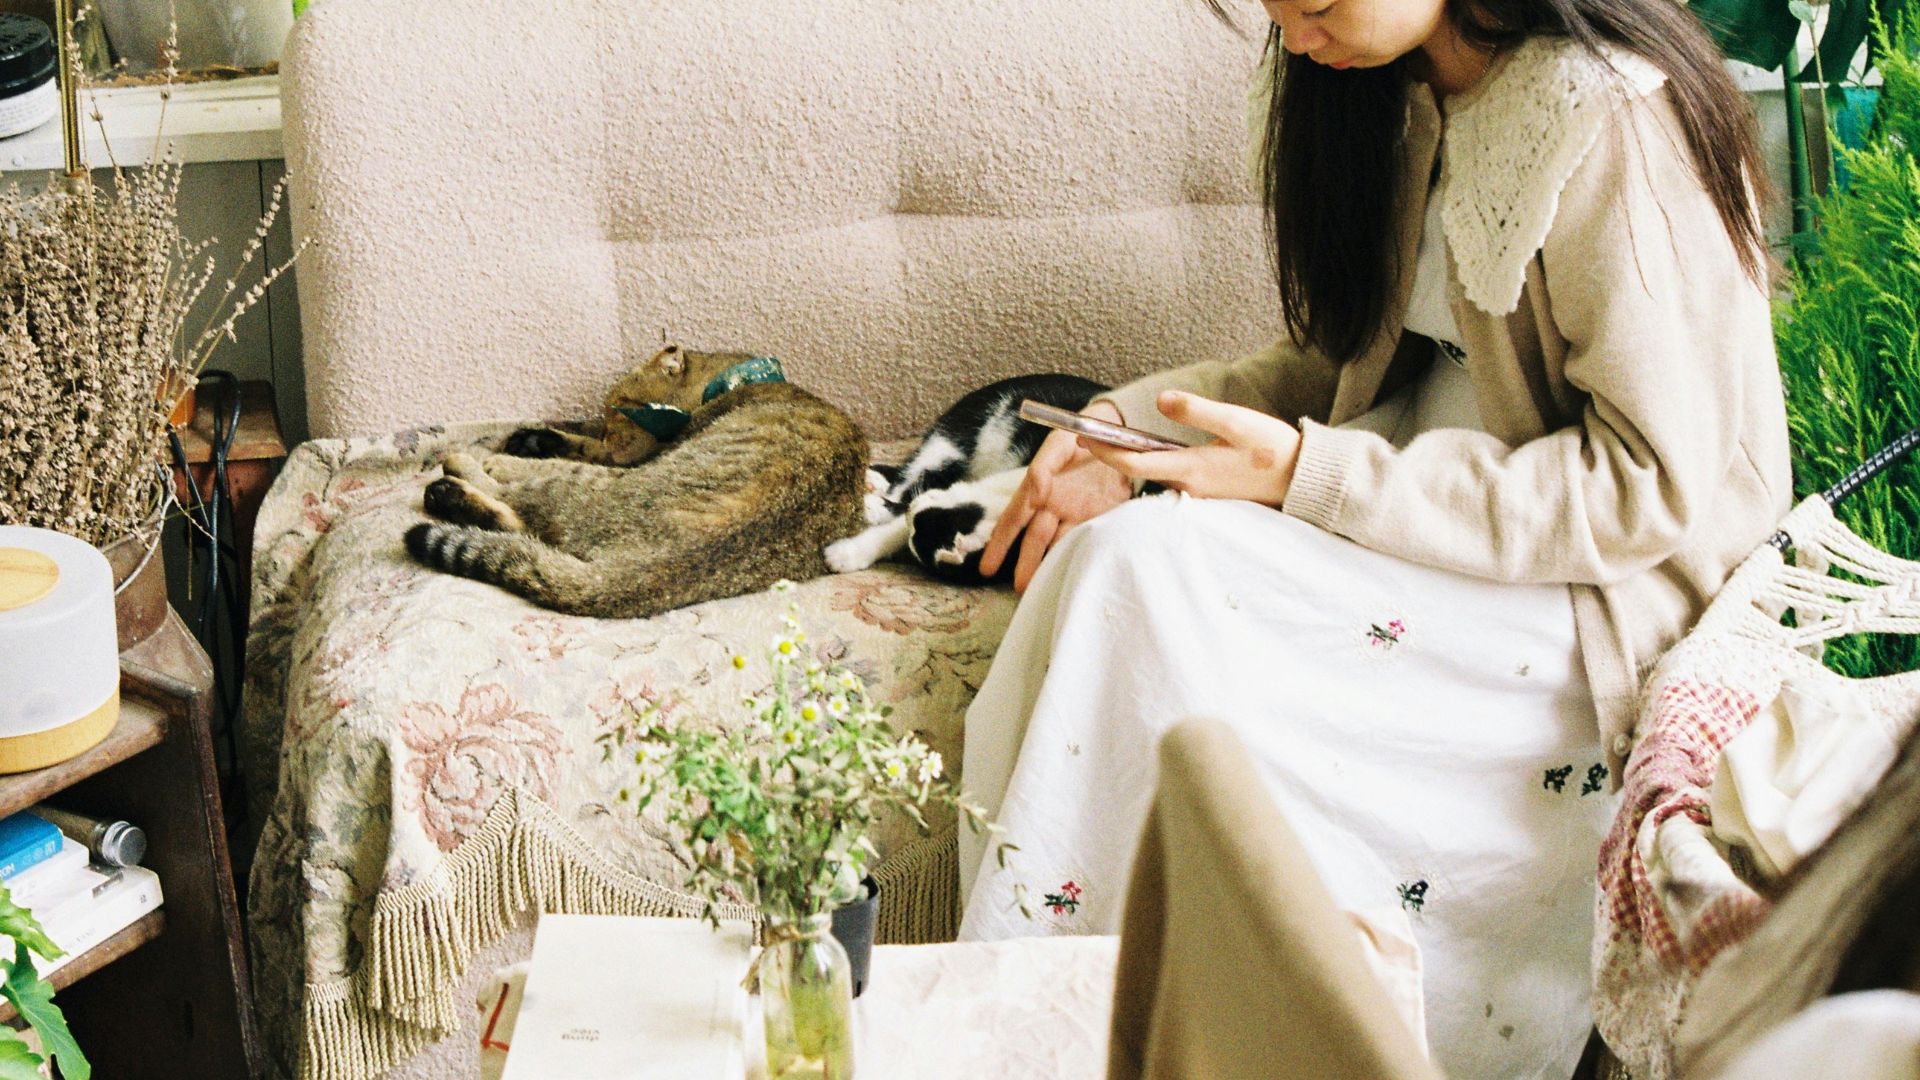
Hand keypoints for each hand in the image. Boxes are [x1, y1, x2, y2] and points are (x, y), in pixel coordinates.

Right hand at [979, 400, 1134, 592]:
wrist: (1119, 430)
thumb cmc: (1082, 431)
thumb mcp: (1059, 443)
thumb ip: (1044, 465)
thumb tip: (1034, 491)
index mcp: (1039, 489)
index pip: (1014, 520)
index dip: (1000, 543)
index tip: (986, 568)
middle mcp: (1055, 506)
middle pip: (1035, 541)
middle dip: (1026, 565)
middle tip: (1019, 589)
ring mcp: (1079, 513)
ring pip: (1059, 546)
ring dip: (1049, 567)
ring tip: (1041, 589)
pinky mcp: (1103, 516)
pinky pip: (1089, 540)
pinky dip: (1080, 556)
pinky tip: (1073, 574)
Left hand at [1081, 391, 1300, 504]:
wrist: (1301, 479)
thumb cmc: (1272, 448)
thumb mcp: (1236, 421)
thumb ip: (1196, 411)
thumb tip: (1161, 400)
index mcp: (1191, 468)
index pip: (1135, 462)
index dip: (1105, 450)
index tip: (1082, 436)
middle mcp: (1189, 486)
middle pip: (1140, 471)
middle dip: (1112, 454)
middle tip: (1085, 436)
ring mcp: (1198, 493)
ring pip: (1155, 475)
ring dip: (1132, 459)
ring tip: (1109, 440)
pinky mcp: (1208, 492)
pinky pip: (1172, 479)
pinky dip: (1153, 465)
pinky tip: (1148, 451)